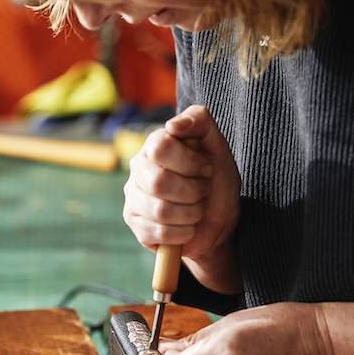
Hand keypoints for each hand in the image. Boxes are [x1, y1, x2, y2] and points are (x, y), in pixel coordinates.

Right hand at [123, 105, 239, 266]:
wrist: (220, 220)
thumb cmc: (216, 179)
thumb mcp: (217, 145)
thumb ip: (199, 120)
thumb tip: (172, 125)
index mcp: (154, 143)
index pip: (160, 148)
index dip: (190, 162)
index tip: (206, 169)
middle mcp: (138, 168)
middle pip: (159, 182)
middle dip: (193, 191)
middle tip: (203, 191)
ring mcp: (133, 197)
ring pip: (160, 210)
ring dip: (191, 213)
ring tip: (197, 209)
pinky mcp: (136, 225)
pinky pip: (159, 233)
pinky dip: (184, 232)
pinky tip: (187, 226)